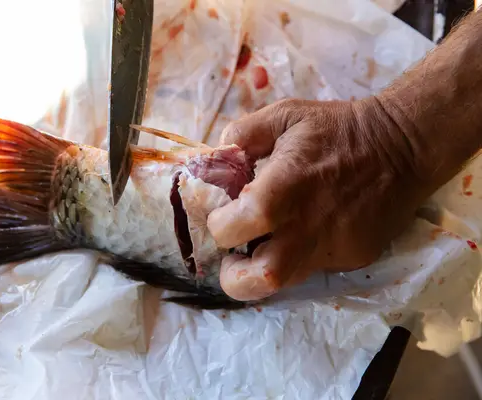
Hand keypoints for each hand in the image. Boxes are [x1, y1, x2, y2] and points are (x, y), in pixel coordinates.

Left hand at [207, 98, 433, 301]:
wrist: (403, 146)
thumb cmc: (337, 129)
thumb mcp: (285, 114)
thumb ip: (243, 134)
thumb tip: (217, 158)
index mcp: (285, 188)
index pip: (234, 227)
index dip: (218, 226)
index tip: (222, 215)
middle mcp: (307, 227)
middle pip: (260, 279)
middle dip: (234, 276)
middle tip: (233, 257)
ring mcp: (334, 248)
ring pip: (286, 283)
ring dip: (262, 272)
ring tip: (261, 247)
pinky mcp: (354, 258)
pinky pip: (314, 267)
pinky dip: (298, 256)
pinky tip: (305, 231)